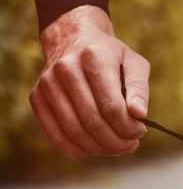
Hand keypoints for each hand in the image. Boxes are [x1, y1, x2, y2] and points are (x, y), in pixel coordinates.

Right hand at [29, 5, 148, 156]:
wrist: (73, 39)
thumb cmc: (110, 56)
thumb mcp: (134, 63)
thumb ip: (139, 88)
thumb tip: (139, 115)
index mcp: (94, 58)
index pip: (112, 106)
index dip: (129, 127)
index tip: (140, 132)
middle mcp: (66, 69)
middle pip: (93, 121)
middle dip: (116, 141)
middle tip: (130, 145)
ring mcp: (47, 83)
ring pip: (75, 131)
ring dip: (100, 148)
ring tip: (117, 148)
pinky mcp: (36, 97)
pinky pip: (56, 134)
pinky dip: (78, 149)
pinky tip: (95, 149)